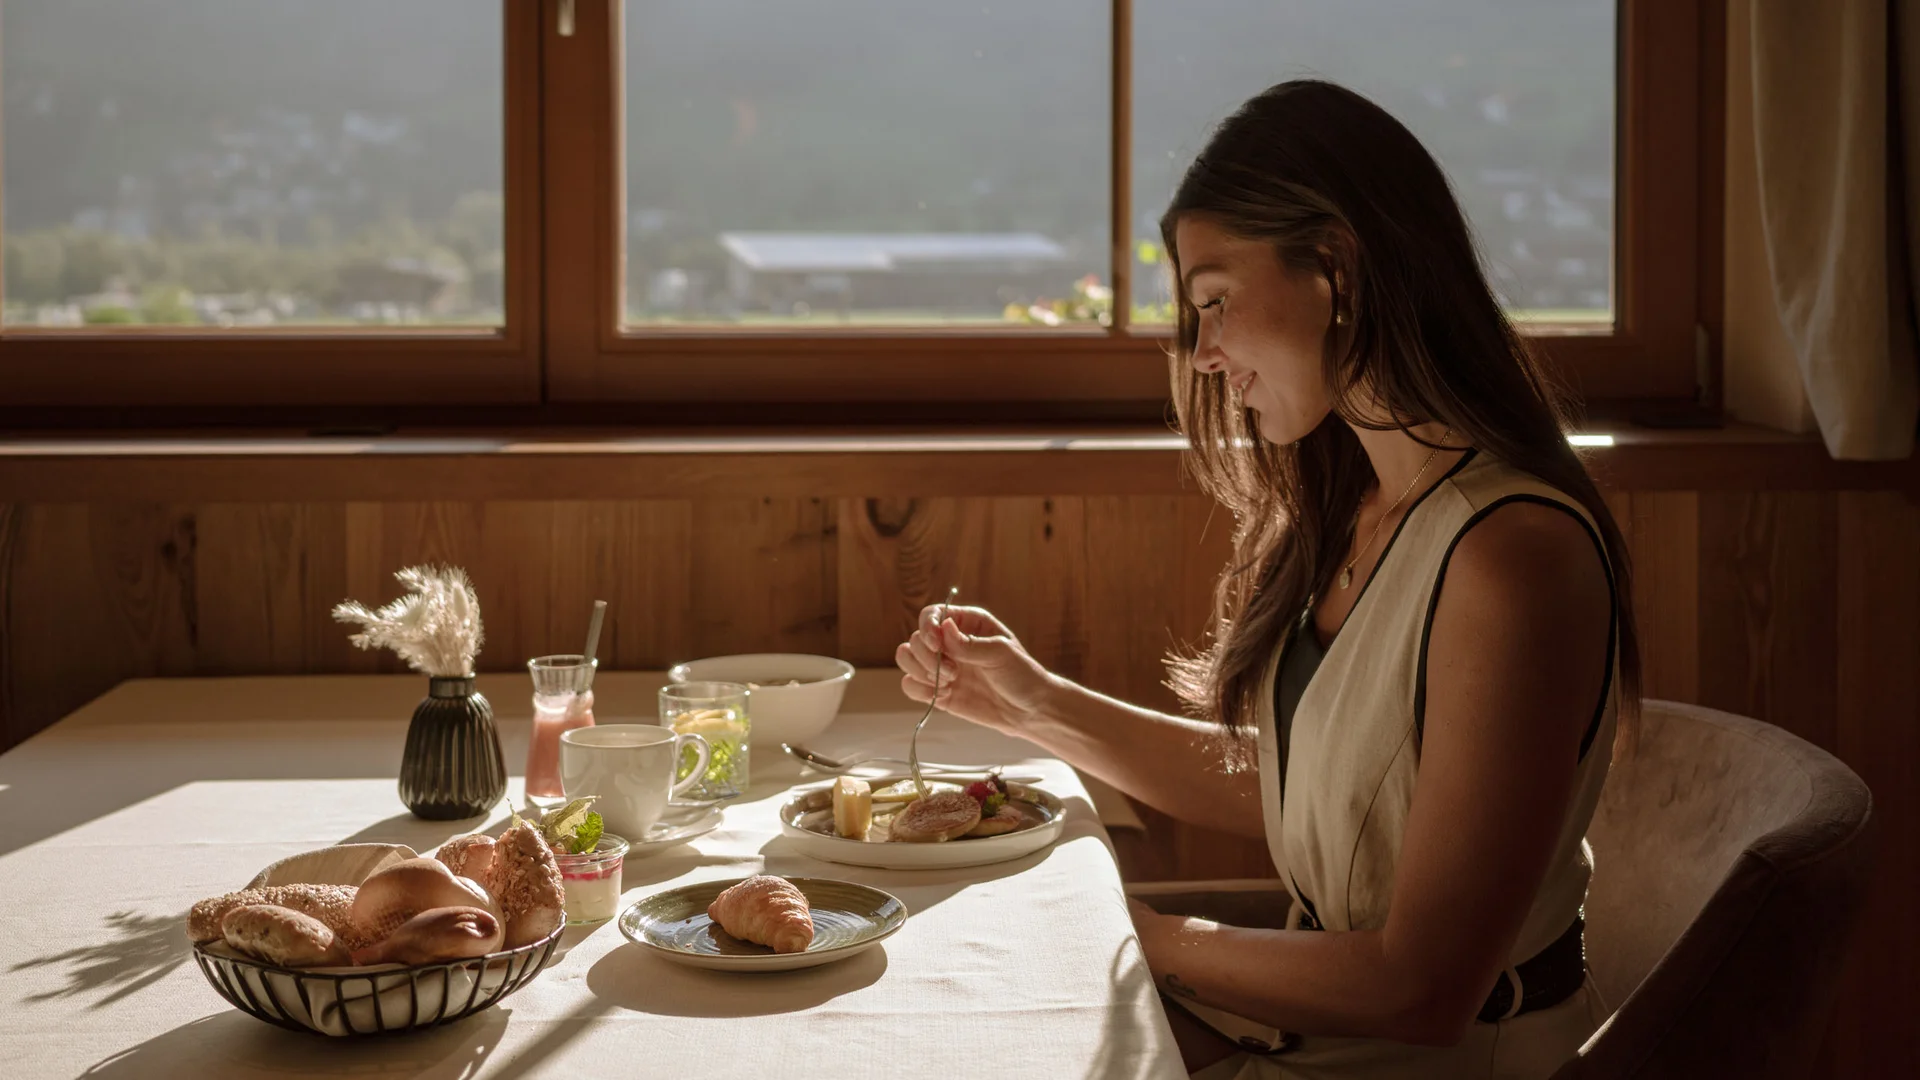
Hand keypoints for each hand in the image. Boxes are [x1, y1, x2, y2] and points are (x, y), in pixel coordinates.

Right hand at [894, 603, 1061, 737]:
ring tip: (946, 683)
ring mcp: (942, 666)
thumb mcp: (1001, 654)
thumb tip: (944, 628)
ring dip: (919, 671)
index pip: (933, 614)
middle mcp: (950, 642)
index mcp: (967, 623)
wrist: (1029, 711)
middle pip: (915, 639)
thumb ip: (970, 644)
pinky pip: (910, 685)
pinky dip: (918, 690)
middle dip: (927, 657)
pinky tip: (941, 695)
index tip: (937, 645)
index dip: (927, 627)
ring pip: (907, 659)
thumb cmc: (1022, 675)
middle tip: (953, 673)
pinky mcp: (938, 690)